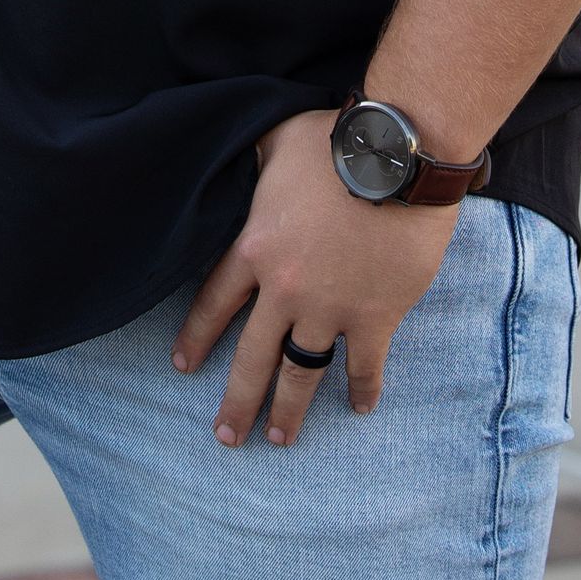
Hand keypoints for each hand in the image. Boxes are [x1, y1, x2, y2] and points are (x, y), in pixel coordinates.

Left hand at [170, 108, 460, 449]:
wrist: (397, 160)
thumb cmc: (334, 142)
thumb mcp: (278, 140)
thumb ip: (256, 160)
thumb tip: (242, 154)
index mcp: (256, 248)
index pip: (214, 302)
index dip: (197, 337)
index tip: (183, 367)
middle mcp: (285, 289)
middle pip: (252, 357)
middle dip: (237, 401)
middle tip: (227, 437)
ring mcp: (330, 309)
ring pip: (301, 373)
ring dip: (289, 410)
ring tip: (280, 438)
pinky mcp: (374, 317)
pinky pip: (363, 366)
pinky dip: (363, 389)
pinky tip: (360, 407)